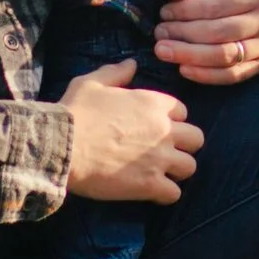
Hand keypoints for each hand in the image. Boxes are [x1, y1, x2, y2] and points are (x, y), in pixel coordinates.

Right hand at [61, 61, 202, 202]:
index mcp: (153, 103)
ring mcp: (160, 158)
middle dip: (184, 146)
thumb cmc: (75, 112)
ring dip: (177, 171)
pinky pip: (174, 193)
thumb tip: (131, 64)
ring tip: (160, 174)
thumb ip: (115, 73)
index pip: (183, 111)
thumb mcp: (92, 83)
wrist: (62, 146)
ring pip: (190, 167)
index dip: (172, 120)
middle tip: (165, 152)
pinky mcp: (150, 184)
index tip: (157, 128)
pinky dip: (165, 194)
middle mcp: (164, 129)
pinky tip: (152, 192)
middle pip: (196, 139)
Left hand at [152, 0, 258, 83]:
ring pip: (225, 56)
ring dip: (190, 56)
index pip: (215, 6)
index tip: (163, 13)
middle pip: (219, 32)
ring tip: (164, 51)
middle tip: (160, 34)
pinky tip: (183, 69)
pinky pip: (232, 76)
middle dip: (184, 34)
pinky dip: (205, 75)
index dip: (185, 11)